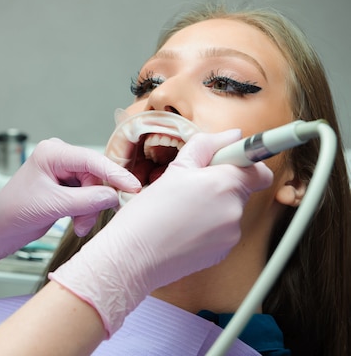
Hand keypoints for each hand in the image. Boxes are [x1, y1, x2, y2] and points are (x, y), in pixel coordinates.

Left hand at [0, 138, 141, 271]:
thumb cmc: (15, 212)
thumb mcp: (53, 206)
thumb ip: (86, 200)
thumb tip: (114, 196)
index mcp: (52, 153)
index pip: (91, 160)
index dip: (115, 174)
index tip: (133, 187)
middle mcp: (59, 158)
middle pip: (95, 177)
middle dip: (94, 202)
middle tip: (86, 222)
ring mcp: (62, 172)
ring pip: (93, 189)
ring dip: (89, 211)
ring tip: (78, 227)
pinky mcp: (65, 186)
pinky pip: (87, 196)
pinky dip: (84, 212)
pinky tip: (77, 224)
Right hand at [48, 129, 273, 335]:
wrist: (132, 257)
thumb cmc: (146, 215)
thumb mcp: (174, 170)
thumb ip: (206, 146)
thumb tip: (232, 135)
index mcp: (223, 184)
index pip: (258, 169)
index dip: (244, 163)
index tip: (231, 161)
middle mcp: (234, 210)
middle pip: (242, 189)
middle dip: (222, 184)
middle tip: (190, 186)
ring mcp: (231, 235)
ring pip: (231, 210)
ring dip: (214, 206)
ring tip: (181, 210)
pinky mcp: (223, 253)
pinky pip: (223, 231)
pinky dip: (209, 227)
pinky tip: (183, 228)